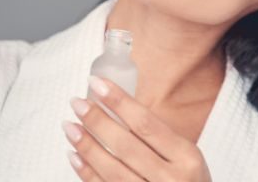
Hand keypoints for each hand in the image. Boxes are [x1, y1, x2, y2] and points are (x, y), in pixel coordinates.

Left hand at [62, 76, 212, 181]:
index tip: (99, 84)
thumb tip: (116, 109)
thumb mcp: (186, 157)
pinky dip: (87, 172)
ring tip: (70, 127)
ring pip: (111, 169)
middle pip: (125, 145)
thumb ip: (158, 138)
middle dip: (97, 121)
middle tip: (78, 103)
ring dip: (86, 146)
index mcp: (186, 158)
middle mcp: (170, 179)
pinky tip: (75, 156)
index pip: (146, 123)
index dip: (119, 102)